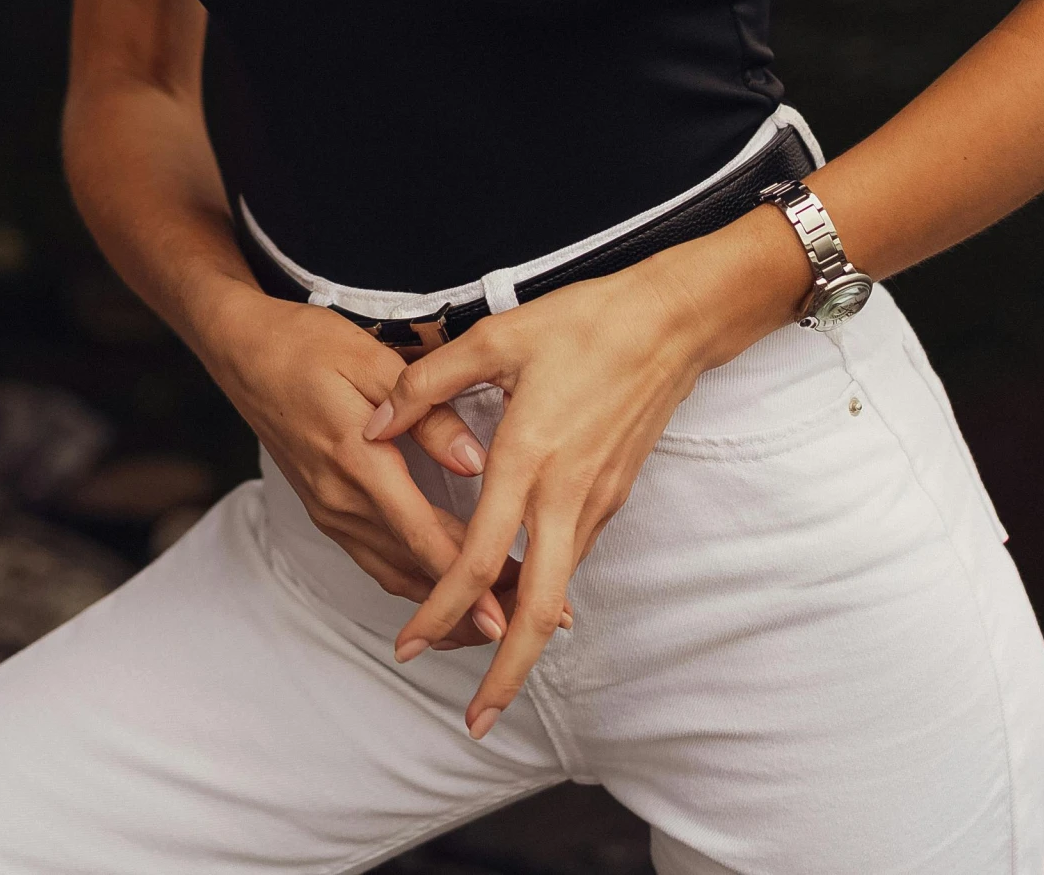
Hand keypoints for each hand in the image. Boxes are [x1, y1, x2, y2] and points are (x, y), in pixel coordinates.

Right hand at [198, 281, 518, 644]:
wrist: (242, 352)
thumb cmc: (307, 346)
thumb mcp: (371, 360)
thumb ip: (427, 413)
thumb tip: (475, 460)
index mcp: (357, 460)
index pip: (422, 536)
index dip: (468, 579)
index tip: (506, 612)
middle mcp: (341, 500)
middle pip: (416, 568)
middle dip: (473, 599)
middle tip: (529, 618)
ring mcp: (330, 511)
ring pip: (395, 574)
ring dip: (446, 601)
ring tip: (499, 615)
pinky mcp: (326, 510)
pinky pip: (375, 561)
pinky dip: (415, 583)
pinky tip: (445, 591)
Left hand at [364, 209, 807, 733]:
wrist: (671, 322)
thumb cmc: (583, 322)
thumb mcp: (496, 337)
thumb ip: (426, 382)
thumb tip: (372, 423)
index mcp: (527, 458)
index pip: (477, 558)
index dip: (439, 609)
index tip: (408, 646)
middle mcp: (565, 494)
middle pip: (537, 611)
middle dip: (505, 674)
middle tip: (474, 722)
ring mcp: (597, 501)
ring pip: (560, 592)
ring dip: (526, 637)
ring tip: (489, 668)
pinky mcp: (616, 495)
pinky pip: (574, 557)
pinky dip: (548, 589)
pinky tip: (522, 590)